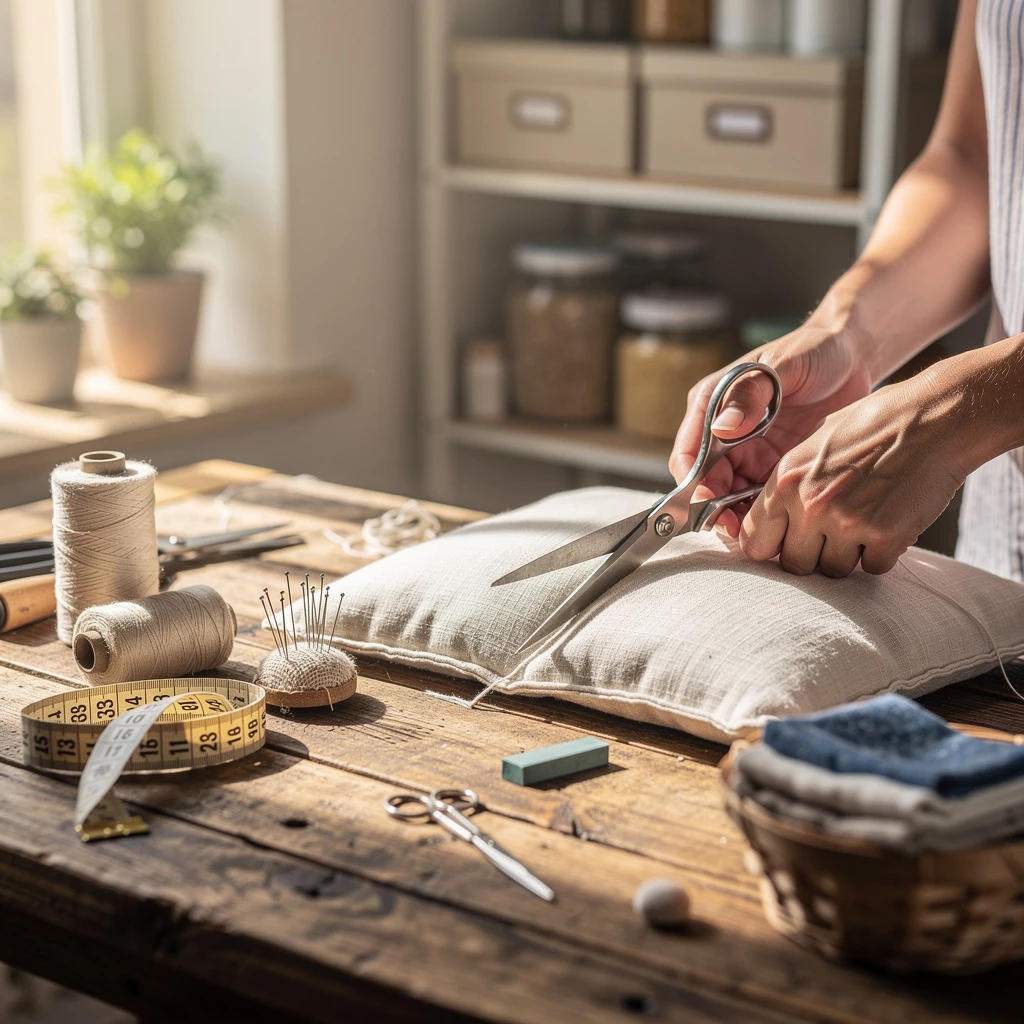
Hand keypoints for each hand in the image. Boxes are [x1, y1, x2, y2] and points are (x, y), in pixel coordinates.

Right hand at [670, 323, 873, 535]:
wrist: (853, 355)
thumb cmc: (813, 350)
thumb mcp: (782, 365)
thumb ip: (750, 394)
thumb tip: (722, 428)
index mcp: (712, 405)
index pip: (688, 453)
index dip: (693, 484)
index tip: (708, 504)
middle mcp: (723, 432)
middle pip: (706, 482)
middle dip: (715, 508)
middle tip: (738, 530)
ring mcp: (748, 451)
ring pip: (730, 495)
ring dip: (738, 515)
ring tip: (758, 532)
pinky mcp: (773, 464)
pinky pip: (759, 496)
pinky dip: (763, 512)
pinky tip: (779, 521)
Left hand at [740, 375, 969, 575]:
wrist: (932, 419)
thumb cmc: (872, 425)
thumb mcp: (812, 444)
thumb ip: (788, 484)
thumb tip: (770, 518)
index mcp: (785, 481)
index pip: (754, 543)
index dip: (770, 547)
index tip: (784, 543)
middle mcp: (810, 505)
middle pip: (793, 565)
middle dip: (810, 555)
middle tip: (831, 535)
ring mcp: (847, 523)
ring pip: (832, 571)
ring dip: (847, 555)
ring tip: (864, 523)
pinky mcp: (885, 536)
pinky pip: (872, 568)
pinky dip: (881, 554)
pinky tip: (890, 523)